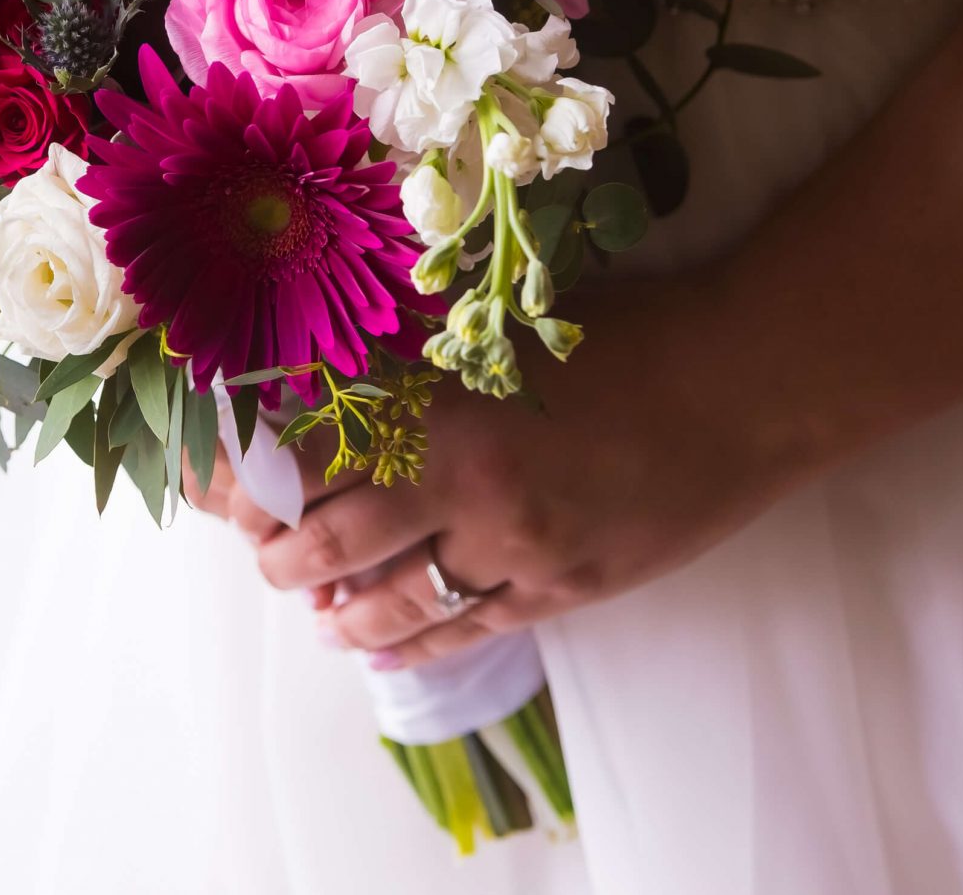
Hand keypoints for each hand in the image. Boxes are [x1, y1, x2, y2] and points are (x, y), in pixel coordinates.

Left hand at [245, 277, 818, 670]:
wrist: (748, 381)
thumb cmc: (629, 329)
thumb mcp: (498, 322)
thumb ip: (414, 353)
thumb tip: (320, 379)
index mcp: (434, 398)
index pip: (296, 453)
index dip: (241, 474)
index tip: (214, 475)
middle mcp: (457, 481)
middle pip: (320, 541)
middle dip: (272, 550)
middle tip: (258, 542)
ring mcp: (509, 546)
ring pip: (383, 600)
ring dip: (329, 606)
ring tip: (309, 603)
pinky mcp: (558, 589)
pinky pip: (458, 632)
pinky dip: (403, 640)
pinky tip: (374, 639)